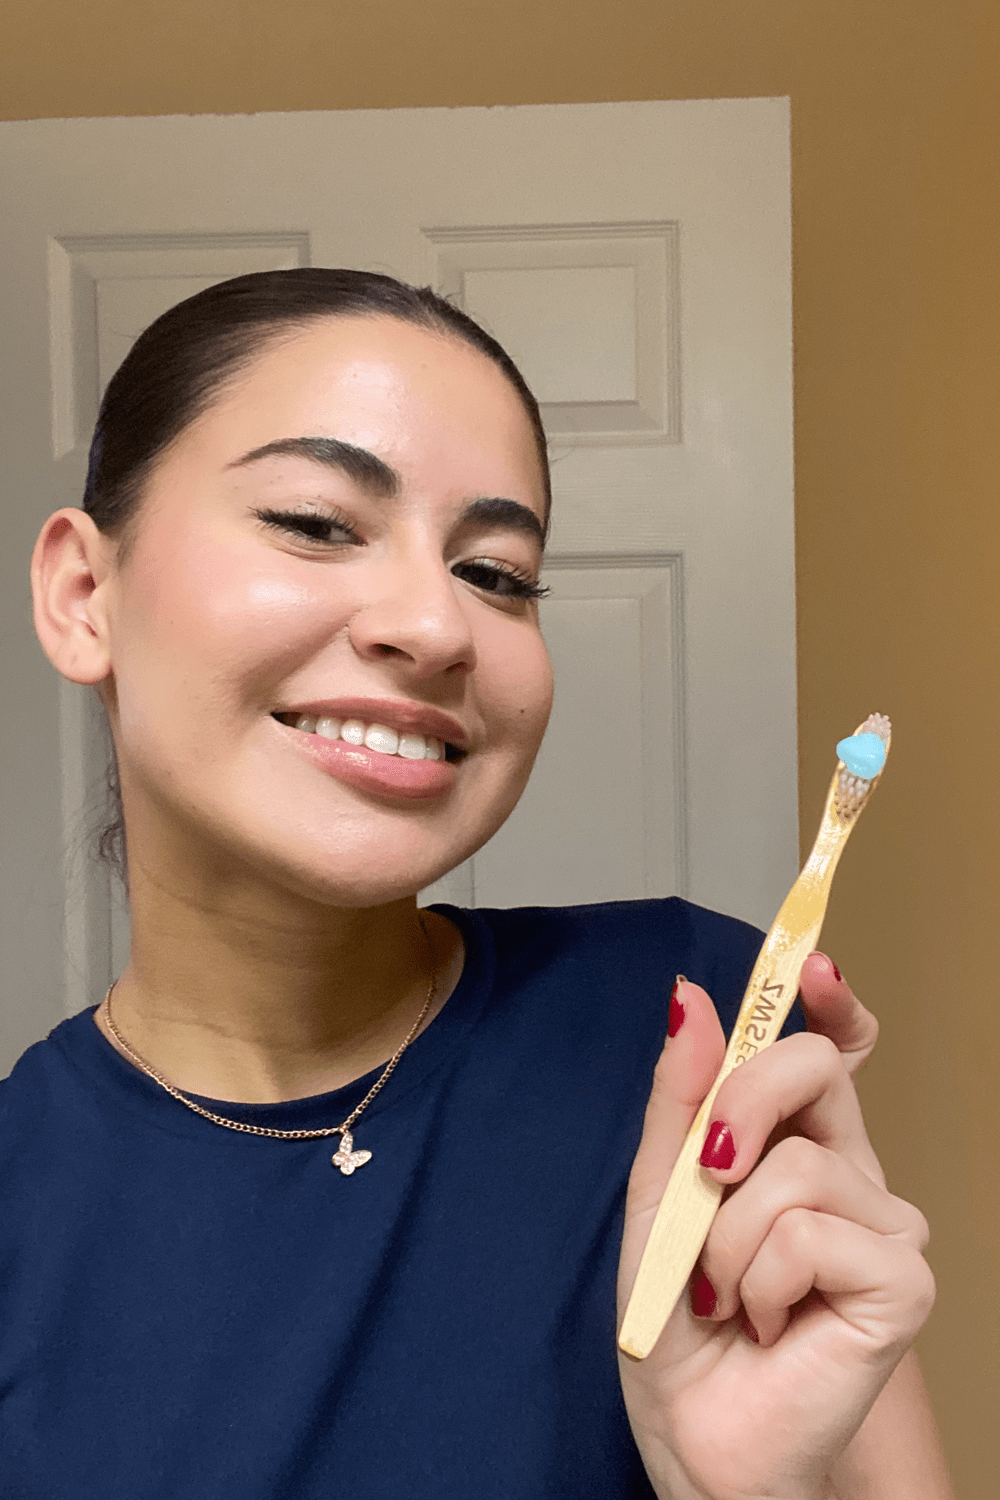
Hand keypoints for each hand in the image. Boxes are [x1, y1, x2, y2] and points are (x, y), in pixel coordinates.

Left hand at [617, 971, 934, 1499]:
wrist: (691, 1428)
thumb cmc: (678, 1317)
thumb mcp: (657, 1191)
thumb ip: (680, 1097)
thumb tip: (691, 994)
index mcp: (798, 1142)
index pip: (834, 1049)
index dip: (829, 999)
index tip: (814, 965)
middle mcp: (852, 1173)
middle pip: (813, 1068)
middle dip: (737, 1108)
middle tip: (708, 1175)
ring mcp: (886, 1225)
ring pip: (795, 1166)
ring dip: (725, 1236)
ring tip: (727, 1292)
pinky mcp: (902, 1280)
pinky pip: (811, 1231)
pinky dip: (758, 1279)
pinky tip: (766, 1321)